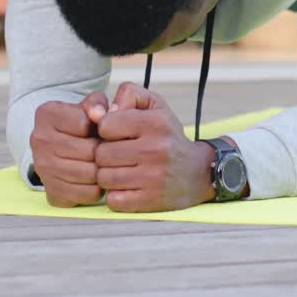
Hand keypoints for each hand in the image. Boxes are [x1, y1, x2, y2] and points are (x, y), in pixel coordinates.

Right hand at [29, 92, 108, 207]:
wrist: (62, 148)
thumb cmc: (82, 124)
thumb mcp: (89, 105)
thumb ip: (97, 103)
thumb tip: (99, 114)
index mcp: (47, 114)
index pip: (83, 123)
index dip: (100, 128)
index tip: (100, 130)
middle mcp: (39, 140)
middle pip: (88, 151)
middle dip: (104, 151)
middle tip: (110, 150)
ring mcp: (42, 168)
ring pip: (89, 174)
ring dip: (103, 170)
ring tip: (104, 162)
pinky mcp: (51, 191)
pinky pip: (87, 194)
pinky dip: (98, 188)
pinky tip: (96, 178)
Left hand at [95, 82, 214, 212]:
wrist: (198, 172)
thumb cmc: (167, 136)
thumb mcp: (155, 105)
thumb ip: (128, 95)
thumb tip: (98, 114)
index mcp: (155, 122)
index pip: (105, 125)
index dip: (106, 129)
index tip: (117, 134)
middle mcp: (156, 149)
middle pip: (101, 154)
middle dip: (104, 155)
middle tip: (117, 155)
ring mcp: (153, 178)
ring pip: (104, 178)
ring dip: (108, 176)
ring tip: (121, 170)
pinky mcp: (151, 201)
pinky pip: (114, 200)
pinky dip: (116, 195)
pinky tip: (127, 187)